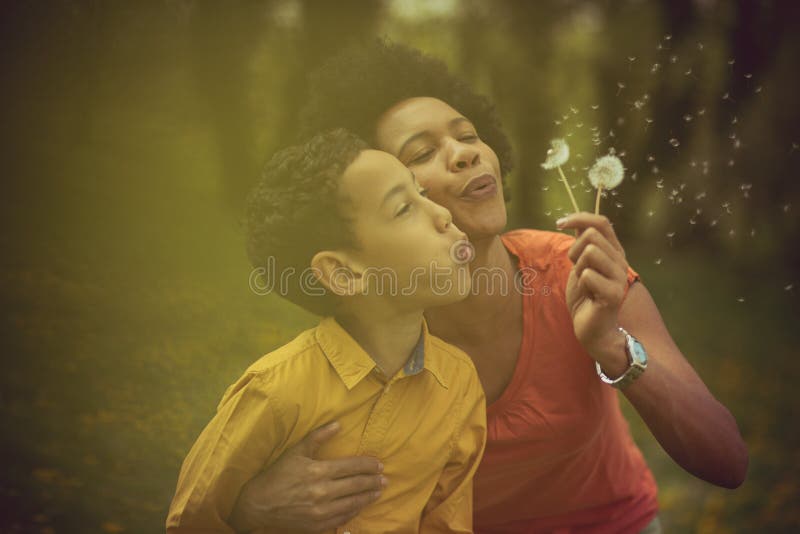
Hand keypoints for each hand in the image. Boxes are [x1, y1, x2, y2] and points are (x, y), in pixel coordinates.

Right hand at [229, 421, 385, 532]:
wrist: (258, 505)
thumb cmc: (277, 475)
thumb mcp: (296, 451)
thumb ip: (318, 437)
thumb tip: (338, 424)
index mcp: (317, 471)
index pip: (351, 466)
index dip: (368, 465)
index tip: (379, 464)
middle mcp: (321, 492)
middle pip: (355, 485)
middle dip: (373, 481)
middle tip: (385, 479)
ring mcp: (320, 511)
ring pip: (352, 503)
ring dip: (368, 497)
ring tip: (379, 491)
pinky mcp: (317, 525)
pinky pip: (342, 518)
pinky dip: (354, 511)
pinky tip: (360, 506)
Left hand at [557, 213, 629, 372]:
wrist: (593, 329)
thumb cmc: (586, 297)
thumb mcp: (580, 265)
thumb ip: (582, 245)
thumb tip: (575, 221)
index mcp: (614, 252)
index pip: (601, 222)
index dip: (579, 217)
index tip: (559, 223)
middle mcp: (621, 261)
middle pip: (591, 236)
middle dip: (574, 251)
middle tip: (577, 271)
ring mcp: (619, 277)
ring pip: (590, 252)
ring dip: (578, 268)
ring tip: (584, 284)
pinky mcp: (614, 294)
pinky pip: (588, 275)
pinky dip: (581, 285)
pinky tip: (588, 296)